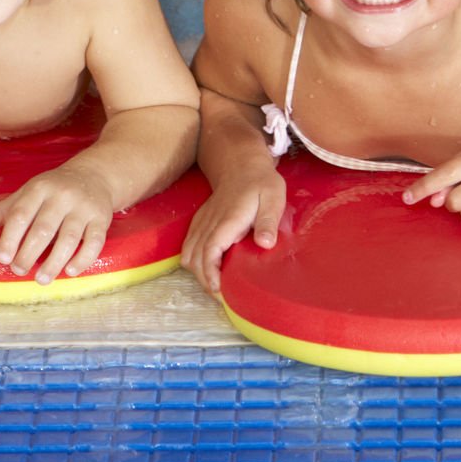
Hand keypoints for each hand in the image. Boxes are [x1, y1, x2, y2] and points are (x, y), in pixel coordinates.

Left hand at [0, 167, 116, 282]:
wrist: (94, 176)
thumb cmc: (53, 190)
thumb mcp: (26, 194)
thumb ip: (2, 211)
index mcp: (39, 189)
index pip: (21, 214)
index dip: (10, 238)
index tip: (2, 258)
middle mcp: (62, 196)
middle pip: (43, 229)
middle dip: (28, 253)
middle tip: (19, 270)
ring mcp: (84, 208)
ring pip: (68, 238)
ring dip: (54, 262)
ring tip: (41, 279)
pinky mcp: (102, 218)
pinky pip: (94, 242)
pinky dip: (83, 259)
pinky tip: (70, 271)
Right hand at [184, 162, 286, 294]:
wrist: (241, 165)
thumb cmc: (261, 183)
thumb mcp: (273, 198)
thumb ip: (268, 221)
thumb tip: (265, 243)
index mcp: (227, 220)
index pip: (210, 250)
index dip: (210, 273)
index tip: (218, 290)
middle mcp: (209, 223)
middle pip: (195, 258)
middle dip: (205, 280)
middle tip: (222, 296)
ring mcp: (201, 223)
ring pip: (188, 254)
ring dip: (198, 273)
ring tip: (216, 286)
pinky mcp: (199, 223)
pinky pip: (188, 246)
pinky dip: (193, 262)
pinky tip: (208, 270)